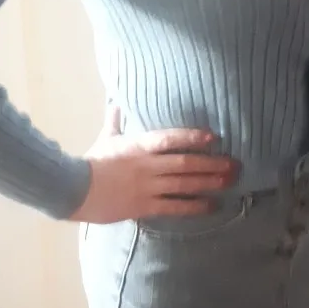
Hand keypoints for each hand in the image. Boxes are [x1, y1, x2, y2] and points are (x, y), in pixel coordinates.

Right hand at [70, 106, 237, 223]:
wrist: (74, 190)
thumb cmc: (91, 163)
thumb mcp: (105, 138)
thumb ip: (114, 120)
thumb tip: (115, 101)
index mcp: (138, 146)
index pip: (169, 138)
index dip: (193, 137)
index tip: (213, 137)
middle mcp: (147, 166)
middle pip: (185, 163)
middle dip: (212, 164)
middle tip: (234, 164)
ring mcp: (147, 187)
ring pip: (184, 184)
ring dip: (209, 183)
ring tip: (229, 182)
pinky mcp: (144, 206)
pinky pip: (174, 206)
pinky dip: (194, 206)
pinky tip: (211, 205)